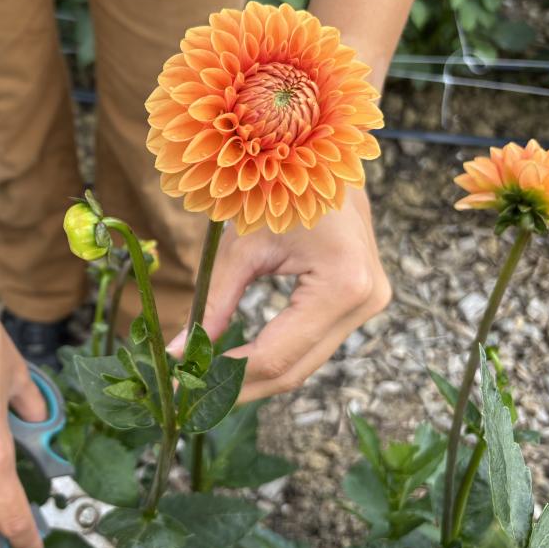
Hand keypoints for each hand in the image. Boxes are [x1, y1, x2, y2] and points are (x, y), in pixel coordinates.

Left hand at [169, 189, 390, 401]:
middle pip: (295, 369)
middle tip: (189, 396)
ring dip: (254, 377)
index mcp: (342, 283)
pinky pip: (311, 344)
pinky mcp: (361, 302)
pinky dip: (273, 356)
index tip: (184, 386)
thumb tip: (178, 354)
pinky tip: (234, 363)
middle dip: (239, 387)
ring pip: (305, 363)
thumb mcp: (241, 247)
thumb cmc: (277, 187)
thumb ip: (212, 304)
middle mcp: (366, 300)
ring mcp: (370, 303)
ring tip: (206, 382)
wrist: (321, 151)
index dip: (228, 377)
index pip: (277, 355)